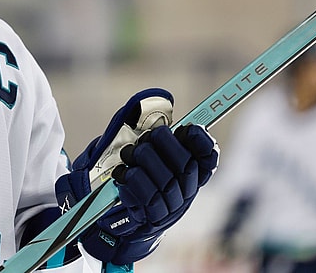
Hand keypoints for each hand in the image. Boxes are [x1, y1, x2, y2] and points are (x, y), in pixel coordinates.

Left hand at [56, 88, 218, 264]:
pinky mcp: (151, 219)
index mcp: (187, 172)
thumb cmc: (124, 172)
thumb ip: (141, 120)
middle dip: (164, 145)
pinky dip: (133, 180)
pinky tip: (122, 174)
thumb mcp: (131, 143)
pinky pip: (147, 197)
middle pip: (185, 165)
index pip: (208, 158)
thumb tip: (160, 96)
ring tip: (129, 155)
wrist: (107, 215)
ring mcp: (169, 208)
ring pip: (165, 180)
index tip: (188, 128)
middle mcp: (184, 191)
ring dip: (144, 161)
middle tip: (146, 139)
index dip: (202, 143)